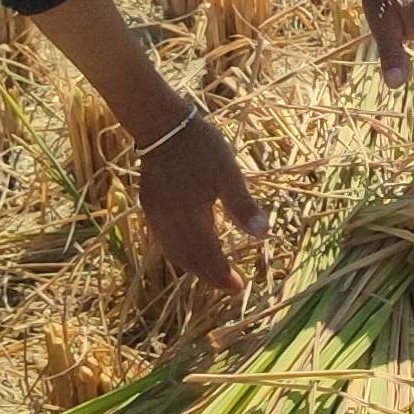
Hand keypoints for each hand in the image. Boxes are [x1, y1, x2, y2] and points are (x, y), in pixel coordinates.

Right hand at [137, 109, 265, 294]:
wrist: (163, 126)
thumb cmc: (201, 147)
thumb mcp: (229, 173)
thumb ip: (243, 206)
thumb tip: (264, 234)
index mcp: (189, 217)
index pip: (207, 256)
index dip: (222, 275)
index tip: (239, 287)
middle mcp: (168, 222)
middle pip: (188, 260)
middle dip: (209, 275)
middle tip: (229, 285)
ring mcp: (155, 215)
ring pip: (174, 252)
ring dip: (194, 266)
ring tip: (213, 273)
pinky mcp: (150, 206)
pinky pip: (164, 240)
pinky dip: (180, 251)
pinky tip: (192, 248)